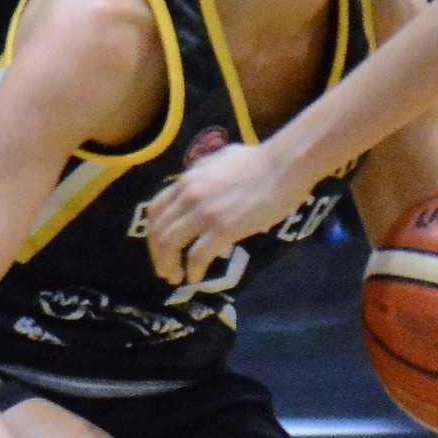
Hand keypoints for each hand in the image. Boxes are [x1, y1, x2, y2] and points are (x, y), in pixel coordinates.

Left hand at [144, 141, 304, 285]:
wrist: (284, 166)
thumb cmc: (259, 160)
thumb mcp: (220, 158)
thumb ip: (203, 171)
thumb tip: (199, 179)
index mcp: (187, 180)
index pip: (155, 211)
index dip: (153, 235)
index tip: (159, 250)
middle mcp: (189, 195)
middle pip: (159, 232)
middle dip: (158, 256)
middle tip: (165, 271)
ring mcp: (204, 212)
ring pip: (171, 245)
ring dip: (170, 266)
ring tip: (177, 278)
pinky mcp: (223, 228)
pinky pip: (197, 256)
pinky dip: (193, 271)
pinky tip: (196, 278)